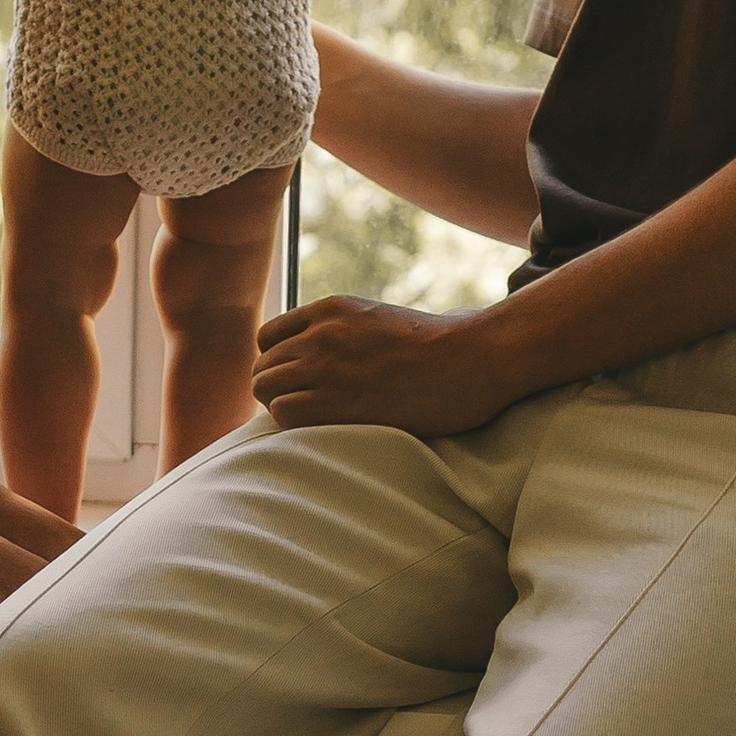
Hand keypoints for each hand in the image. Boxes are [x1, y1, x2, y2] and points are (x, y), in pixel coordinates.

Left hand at [252, 294, 517, 435]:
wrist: (472, 357)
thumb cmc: (437, 345)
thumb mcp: (378, 319)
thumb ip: (343, 330)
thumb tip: (324, 354)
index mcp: (330, 310)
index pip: (268, 337)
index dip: (277, 362)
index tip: (297, 380)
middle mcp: (322, 335)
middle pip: (263, 366)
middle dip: (275, 387)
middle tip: (303, 405)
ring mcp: (329, 368)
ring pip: (265, 388)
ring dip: (280, 405)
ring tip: (312, 417)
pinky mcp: (341, 402)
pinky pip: (283, 413)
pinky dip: (292, 423)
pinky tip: (321, 426)